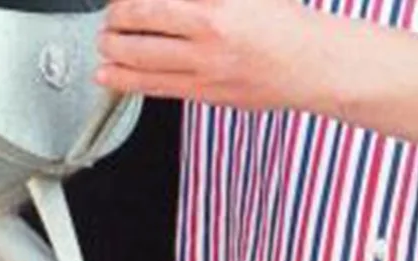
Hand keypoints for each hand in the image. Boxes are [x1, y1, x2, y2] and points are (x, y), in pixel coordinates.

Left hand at [97, 0, 337, 109]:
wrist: (314, 65)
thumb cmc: (284, 22)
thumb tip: (164, 1)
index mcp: (218, 3)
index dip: (131, 0)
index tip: (122, 0)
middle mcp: (209, 34)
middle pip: (142, 23)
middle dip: (116, 20)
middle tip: (109, 19)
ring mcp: (207, 67)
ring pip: (143, 59)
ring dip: (114, 51)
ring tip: (103, 46)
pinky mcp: (208, 93)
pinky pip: (158, 87)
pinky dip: (128, 81)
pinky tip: (110, 76)